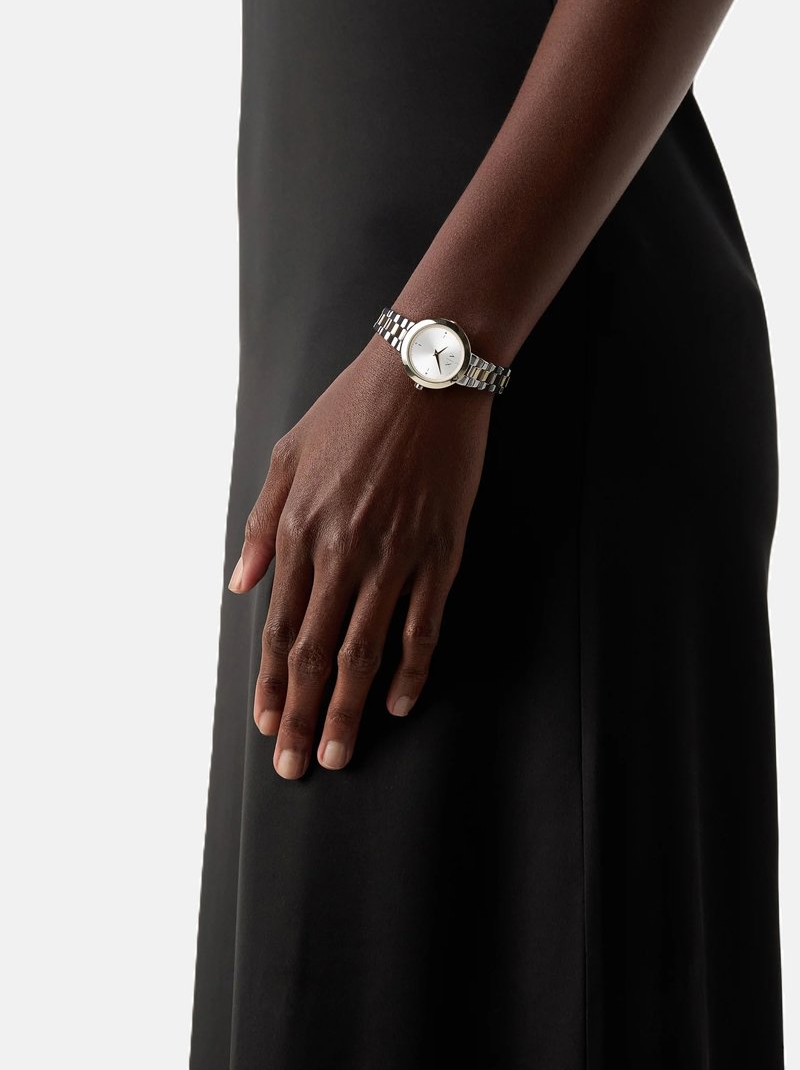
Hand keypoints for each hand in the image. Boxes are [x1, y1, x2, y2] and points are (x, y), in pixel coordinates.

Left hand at [227, 336, 493, 778]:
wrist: (423, 375)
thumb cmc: (352, 410)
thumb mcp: (286, 455)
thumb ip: (261, 524)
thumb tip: (240, 584)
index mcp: (301, 531)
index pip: (280, 627)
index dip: (273, 683)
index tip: (268, 726)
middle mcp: (341, 553)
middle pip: (316, 653)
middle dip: (303, 715)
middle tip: (297, 767)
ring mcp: (393, 557)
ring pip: (363, 651)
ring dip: (348, 709)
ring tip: (340, 754)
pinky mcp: (440, 553)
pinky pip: (423, 625)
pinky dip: (411, 669)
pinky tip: (399, 703)